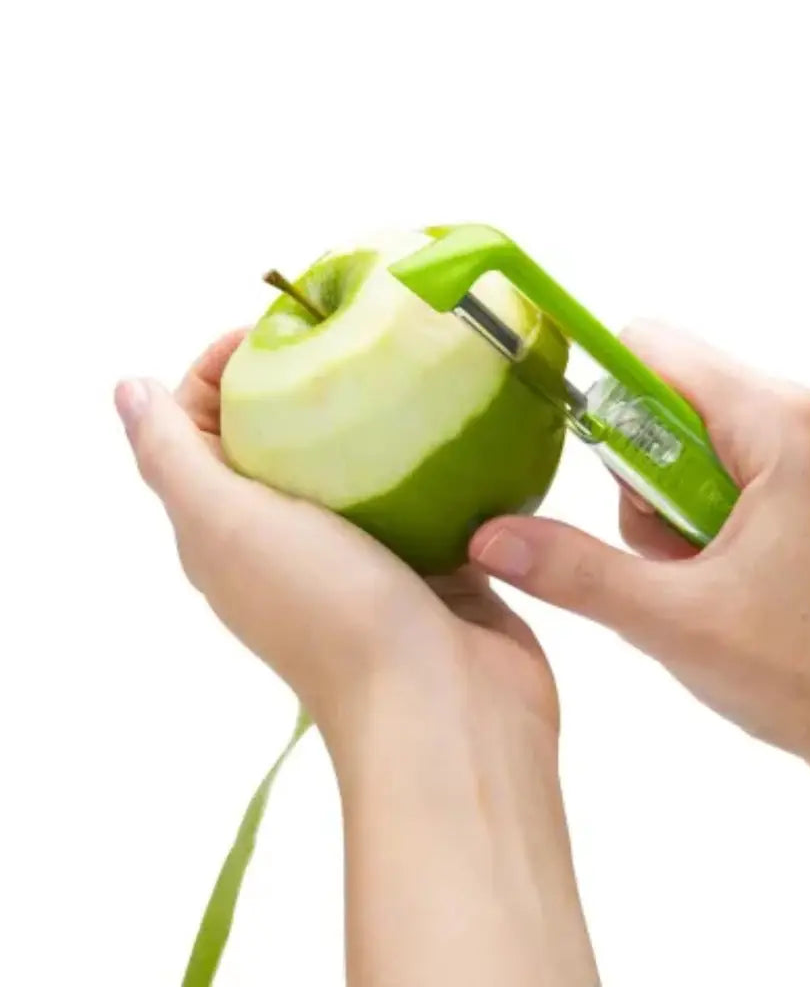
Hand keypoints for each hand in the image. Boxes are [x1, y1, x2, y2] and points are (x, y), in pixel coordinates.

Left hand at [115, 330, 598, 986]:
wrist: (445, 709)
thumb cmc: (332, 614)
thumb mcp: (226, 525)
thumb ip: (173, 456)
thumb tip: (127, 390)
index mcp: (228, 531)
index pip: (202, 427)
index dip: (222, 369)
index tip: (279, 329)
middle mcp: (290, 540)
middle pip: (280, 436)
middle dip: (301, 377)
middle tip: (349, 335)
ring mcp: (365, 551)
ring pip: (357, 460)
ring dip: (372, 411)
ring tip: (405, 362)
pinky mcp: (429, 557)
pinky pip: (423, 489)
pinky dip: (429, 452)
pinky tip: (452, 419)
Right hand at [470, 319, 809, 920]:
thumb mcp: (672, 622)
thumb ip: (573, 569)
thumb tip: (491, 538)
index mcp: (790, 425)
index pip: (656, 349)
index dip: (607, 399)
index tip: (602, 468)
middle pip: (684, 392)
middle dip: (652, 471)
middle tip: (677, 553)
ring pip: (717, 423)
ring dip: (687, 492)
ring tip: (713, 568)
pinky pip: (758, 446)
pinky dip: (727, 495)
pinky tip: (744, 562)